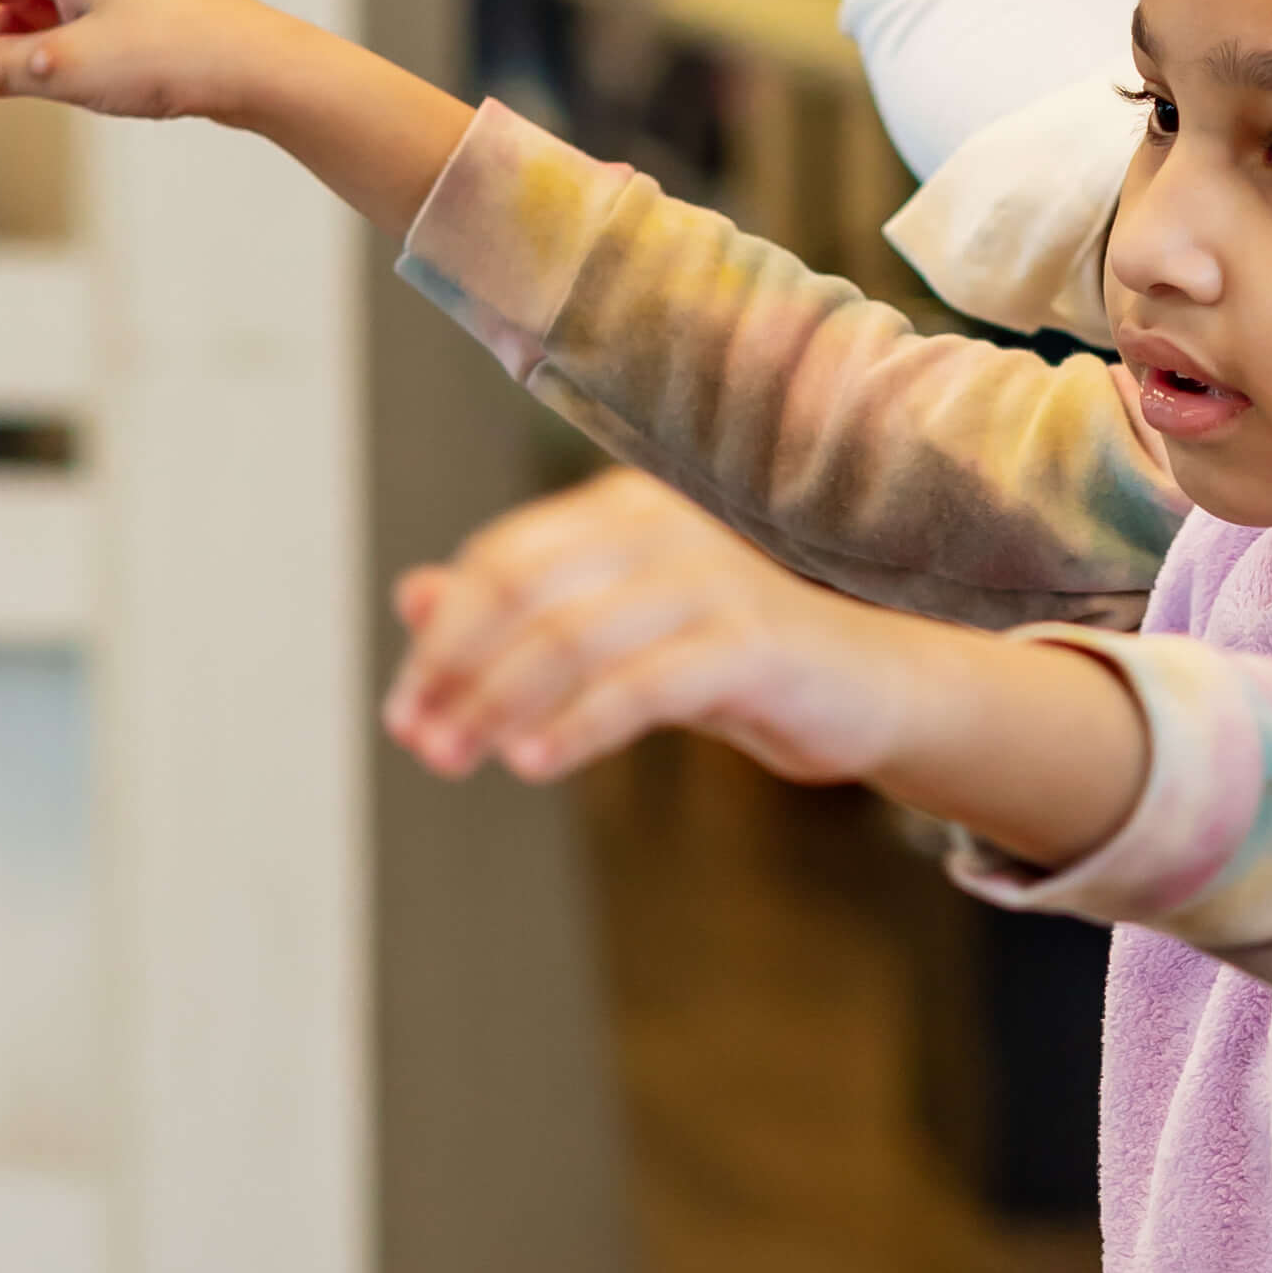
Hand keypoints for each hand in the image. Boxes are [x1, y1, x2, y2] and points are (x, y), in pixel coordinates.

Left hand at [389, 470, 927, 787]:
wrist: (866, 687)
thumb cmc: (731, 657)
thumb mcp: (615, 632)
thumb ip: (521, 609)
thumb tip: (411, 596)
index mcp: (621, 510)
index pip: (502, 560)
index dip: (442, 638)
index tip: (404, 714)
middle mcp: (662, 527)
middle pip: (524, 591)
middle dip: (460, 673)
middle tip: (424, 748)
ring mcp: (711, 580)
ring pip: (573, 636)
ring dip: (503, 705)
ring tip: (463, 762)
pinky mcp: (752, 643)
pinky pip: (644, 683)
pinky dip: (579, 724)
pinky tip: (535, 762)